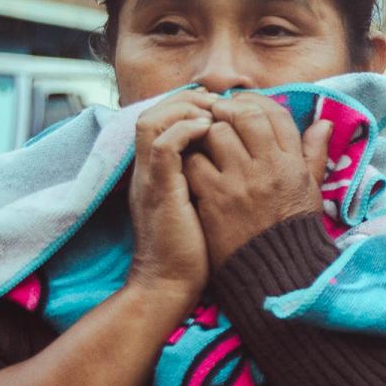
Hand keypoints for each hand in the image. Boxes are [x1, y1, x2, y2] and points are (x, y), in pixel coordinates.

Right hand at [126, 94, 214, 305]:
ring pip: (153, 120)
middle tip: (219, 103)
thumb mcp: (201, 204)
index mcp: (159, 171)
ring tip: (214, 113)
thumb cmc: (193, 250)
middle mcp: (149, 170)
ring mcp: (150, 178)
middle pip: (154, 111)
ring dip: (185, 109)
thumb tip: (236, 157)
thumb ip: (209, 177)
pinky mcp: (158, 191)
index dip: (189, 105)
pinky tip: (208, 130)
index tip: (221, 107)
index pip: (163, 119)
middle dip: (187, 99)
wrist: (171, 285)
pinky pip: (163, 147)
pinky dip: (185, 131)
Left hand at [182, 91, 330, 269]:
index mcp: (291, 163)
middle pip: (242, 115)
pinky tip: (194, 168)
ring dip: (206, 133)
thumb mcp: (312, 191)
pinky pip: (194, 162)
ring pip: (214, 133)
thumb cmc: (292, 230)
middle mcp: (267, 167)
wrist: (274, 273)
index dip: (253, 101)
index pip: (273, 113)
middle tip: (217, 116)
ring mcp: (238, 182)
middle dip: (226, 110)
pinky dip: (191, 161)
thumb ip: (314, 154)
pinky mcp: (213, 198)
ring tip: (204, 142)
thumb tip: (323, 123)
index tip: (240, 105)